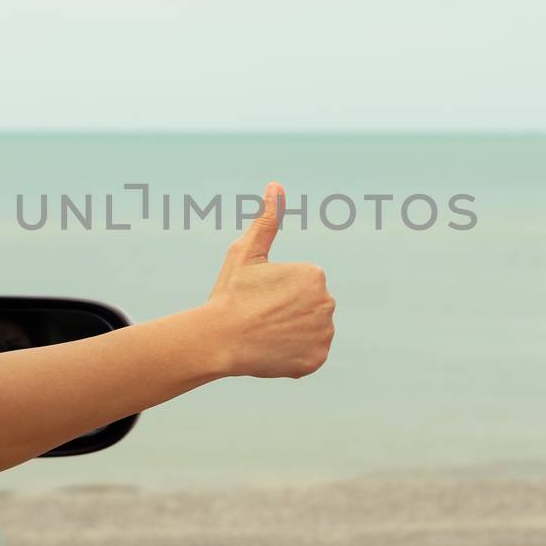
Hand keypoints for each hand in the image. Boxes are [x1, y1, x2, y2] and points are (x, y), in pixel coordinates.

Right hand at [207, 182, 335, 378]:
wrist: (218, 340)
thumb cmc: (230, 293)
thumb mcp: (245, 252)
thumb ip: (266, 220)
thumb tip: (276, 185)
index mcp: (314, 275)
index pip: (302, 283)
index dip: (278, 290)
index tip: (259, 297)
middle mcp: (327, 302)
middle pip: (309, 305)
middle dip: (289, 310)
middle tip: (261, 316)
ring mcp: (324, 333)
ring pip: (311, 329)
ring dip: (293, 331)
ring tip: (266, 333)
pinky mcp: (317, 359)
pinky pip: (310, 353)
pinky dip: (295, 353)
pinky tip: (273, 349)